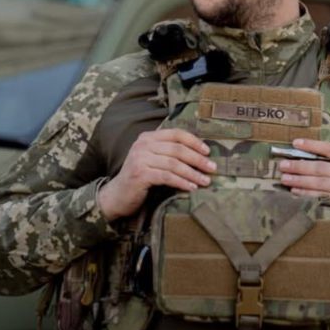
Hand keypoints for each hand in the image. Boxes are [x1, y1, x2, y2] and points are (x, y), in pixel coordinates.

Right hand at [97, 129, 215, 220]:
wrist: (116, 196)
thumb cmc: (140, 179)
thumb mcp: (153, 160)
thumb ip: (169, 153)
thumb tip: (200, 155)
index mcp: (148, 137)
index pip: (176, 134)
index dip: (194, 142)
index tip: (208, 152)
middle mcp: (143, 145)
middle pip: (177, 149)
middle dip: (198, 159)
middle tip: (212, 168)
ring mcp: (140, 159)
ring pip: (174, 164)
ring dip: (193, 173)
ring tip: (205, 181)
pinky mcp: (140, 174)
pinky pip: (167, 177)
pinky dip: (182, 182)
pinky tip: (192, 187)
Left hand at [278, 125, 329, 239]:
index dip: (313, 145)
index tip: (295, 143)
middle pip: (322, 167)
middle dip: (300, 165)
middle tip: (283, 164)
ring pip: (320, 182)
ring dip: (300, 180)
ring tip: (284, 178)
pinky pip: (323, 196)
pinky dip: (307, 194)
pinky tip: (295, 192)